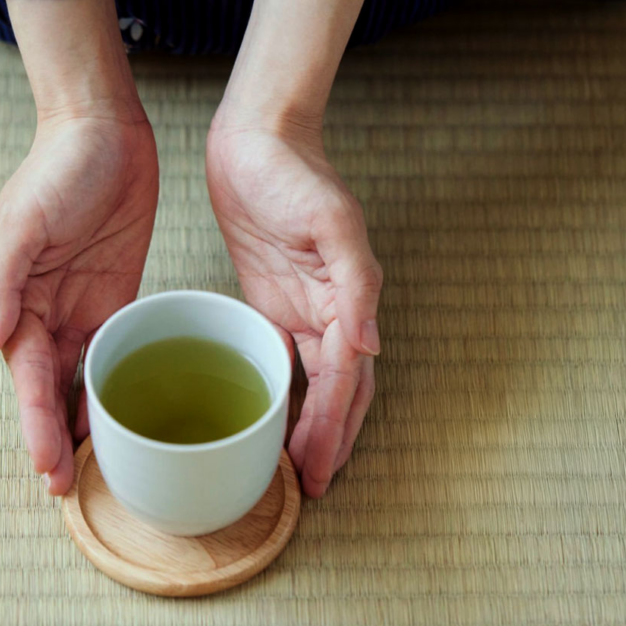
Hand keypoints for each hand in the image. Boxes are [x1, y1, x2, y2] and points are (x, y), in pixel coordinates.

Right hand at [0, 113, 158, 494]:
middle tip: (69, 491)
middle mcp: (47, 313)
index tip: (47, 469)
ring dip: (85, 424)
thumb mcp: (22, 224)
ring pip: (81, 380)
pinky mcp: (119, 297)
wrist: (104, 131)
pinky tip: (125, 417)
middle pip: (51, 390)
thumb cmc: (57, 170)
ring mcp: (83, 308)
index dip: (35, 424)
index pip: (28, 378)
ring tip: (98, 470)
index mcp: (17, 302)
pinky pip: (115, 352)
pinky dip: (114, 388)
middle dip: (56, 440)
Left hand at [207, 117, 381, 496]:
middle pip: (339, 392)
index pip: (346, 380)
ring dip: (309, 425)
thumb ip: (355, 282)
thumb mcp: (330, 219)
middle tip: (314, 485)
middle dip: (329, 439)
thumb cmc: (293, 172)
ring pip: (313, 383)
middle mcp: (329, 311)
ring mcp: (300, 308)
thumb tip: (370, 345)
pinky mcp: (270, 301)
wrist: (254, 140)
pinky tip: (269, 418)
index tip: (322, 469)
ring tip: (297, 467)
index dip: (336, 427)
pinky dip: (281, 393)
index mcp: (347, 297)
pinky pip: (281, 358)